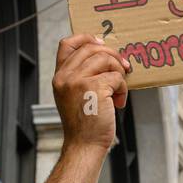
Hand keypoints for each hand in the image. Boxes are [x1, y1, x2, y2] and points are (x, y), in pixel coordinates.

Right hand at [52, 35, 130, 155]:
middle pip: (92, 47)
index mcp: (59, 76)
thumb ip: (82, 76)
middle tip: (123, 68)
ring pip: (106, 58)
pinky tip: (118, 103)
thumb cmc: (85, 123)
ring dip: (119, 72)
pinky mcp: (93, 88)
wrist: (84, 145)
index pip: (67, 43)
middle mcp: (65, 76)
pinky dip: (122, 89)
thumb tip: (108, 56)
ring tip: (118, 90)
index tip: (102, 43)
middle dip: (112, 55)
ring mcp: (77, 81)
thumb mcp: (75, 96)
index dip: (86, 38)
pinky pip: (116, 77)